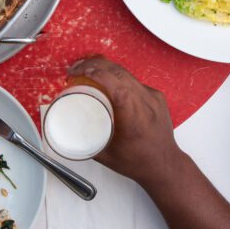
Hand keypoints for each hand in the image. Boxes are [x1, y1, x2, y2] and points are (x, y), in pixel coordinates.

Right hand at [67, 56, 184, 188]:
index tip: (78, 72)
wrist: (164, 164)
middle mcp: (147, 102)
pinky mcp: (157, 96)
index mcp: (134, 117)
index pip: (117, 85)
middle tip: (76, 69)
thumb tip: (65, 129)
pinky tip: (107, 81)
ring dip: (106, 68)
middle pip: (120, 72)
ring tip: (87, 71)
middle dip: (95, 64)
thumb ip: (85, 141)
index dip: (97, 73)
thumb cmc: (137, 162)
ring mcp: (154, 97)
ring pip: (127, 73)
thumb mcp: (105, 154)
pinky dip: (118, 78)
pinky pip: (135, 81)